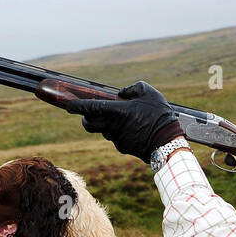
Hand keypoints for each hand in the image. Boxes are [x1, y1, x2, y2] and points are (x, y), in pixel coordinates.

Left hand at [65, 81, 183, 162]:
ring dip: (105, 124)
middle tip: (88, 113)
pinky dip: (118, 133)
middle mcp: (112, 126)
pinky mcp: (122, 148)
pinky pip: (115, 138)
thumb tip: (122, 93)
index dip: (77, 106)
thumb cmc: (159, 116)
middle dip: (85, 118)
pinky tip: (132, 129)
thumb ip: (132, 88)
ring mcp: (116, 139)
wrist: (167, 142)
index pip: (90, 108)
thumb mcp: (149, 93)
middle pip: (88, 124)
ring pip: (103, 131)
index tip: (68, 105)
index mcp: (116, 111)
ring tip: (121, 118)